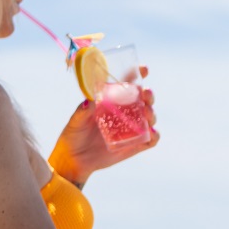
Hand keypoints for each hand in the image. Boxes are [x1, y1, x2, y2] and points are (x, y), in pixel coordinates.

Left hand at [48, 71, 157, 186]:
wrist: (74, 160)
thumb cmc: (74, 135)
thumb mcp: (76, 121)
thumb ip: (82, 111)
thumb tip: (90, 102)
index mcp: (112, 100)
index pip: (128, 84)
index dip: (138, 74)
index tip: (143, 69)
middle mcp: (125, 112)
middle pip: (144, 99)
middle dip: (149, 94)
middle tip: (146, 93)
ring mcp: (132, 128)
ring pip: (149, 117)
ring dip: (152, 112)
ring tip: (146, 112)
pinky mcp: (135, 145)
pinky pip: (150, 139)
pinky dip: (154, 135)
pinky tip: (150, 133)